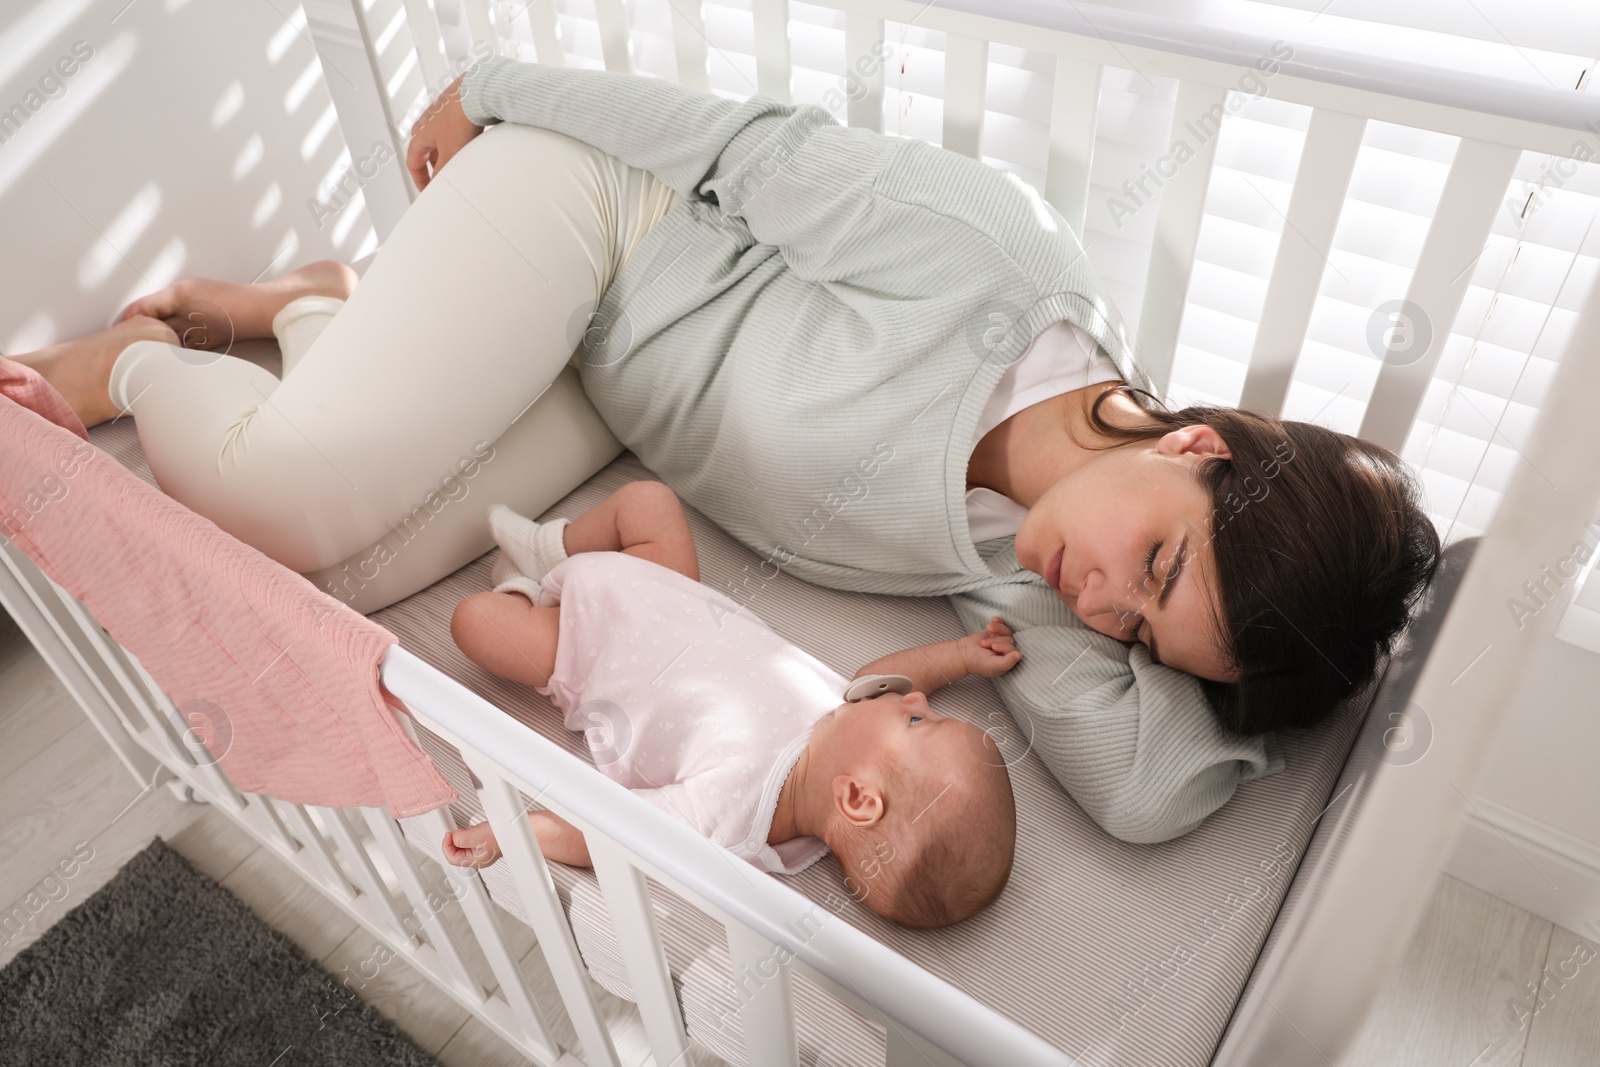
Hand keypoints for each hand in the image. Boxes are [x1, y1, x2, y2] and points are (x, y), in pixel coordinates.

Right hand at [407, 74, 483, 191]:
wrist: (476, 95)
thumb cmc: (459, 118)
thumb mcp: (449, 154)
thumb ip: (442, 172)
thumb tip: (437, 184)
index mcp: (418, 135)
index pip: (413, 163)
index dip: (419, 179)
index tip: (427, 190)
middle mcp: (425, 123)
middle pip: (425, 152)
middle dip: (433, 167)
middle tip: (442, 179)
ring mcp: (439, 116)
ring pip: (439, 142)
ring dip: (446, 155)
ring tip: (457, 163)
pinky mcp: (454, 111)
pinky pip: (452, 132)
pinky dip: (456, 143)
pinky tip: (468, 146)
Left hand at [440, 823, 500, 867]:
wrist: (515, 830)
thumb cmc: (501, 835)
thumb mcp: (476, 835)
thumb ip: (460, 838)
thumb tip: (452, 837)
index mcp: (474, 861)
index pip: (452, 858)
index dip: (446, 845)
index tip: (448, 835)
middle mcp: (477, 858)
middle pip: (456, 852)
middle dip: (453, 841)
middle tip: (455, 832)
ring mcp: (481, 851)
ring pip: (463, 846)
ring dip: (461, 837)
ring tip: (467, 830)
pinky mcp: (484, 844)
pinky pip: (470, 841)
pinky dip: (468, 834)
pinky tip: (473, 830)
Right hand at [958, 616, 1020, 677]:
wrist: (963, 654)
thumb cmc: (977, 663)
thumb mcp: (992, 665)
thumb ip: (1007, 662)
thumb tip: (1019, 655)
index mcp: (1008, 662)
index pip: (1014, 651)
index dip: (1004, 647)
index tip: (993, 648)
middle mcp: (1007, 652)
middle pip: (1010, 640)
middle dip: (996, 640)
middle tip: (984, 645)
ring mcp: (1001, 642)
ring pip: (1006, 631)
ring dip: (996, 630)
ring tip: (987, 631)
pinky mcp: (995, 634)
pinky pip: (1001, 625)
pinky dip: (999, 622)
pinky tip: (994, 619)